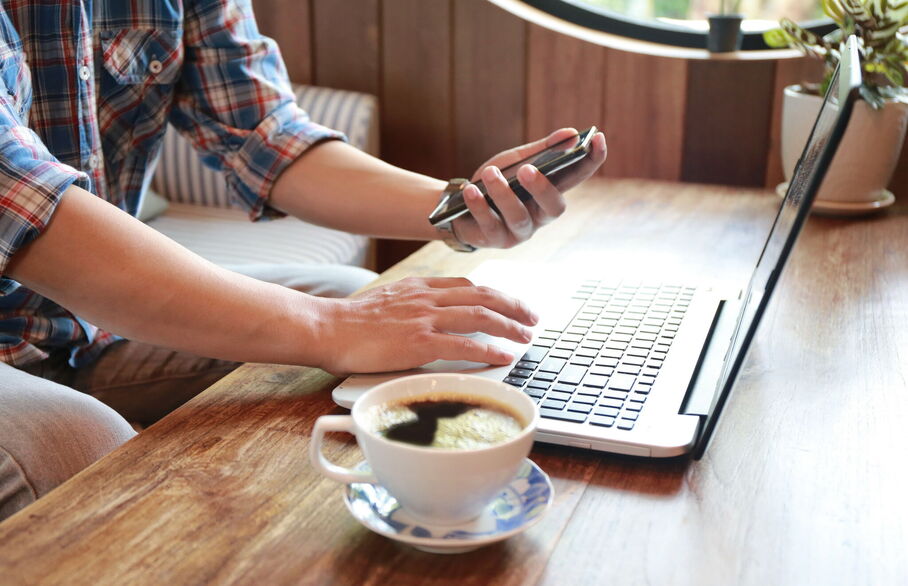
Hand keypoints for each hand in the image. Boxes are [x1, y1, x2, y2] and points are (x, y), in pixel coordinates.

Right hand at [312, 277, 538, 373]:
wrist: (327, 328)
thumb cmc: (351, 322)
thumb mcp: (388, 302)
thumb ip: (413, 306)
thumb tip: (432, 320)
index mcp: (419, 286)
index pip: (467, 285)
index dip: (494, 294)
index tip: (510, 303)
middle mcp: (426, 297)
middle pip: (482, 295)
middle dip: (512, 305)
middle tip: (531, 317)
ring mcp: (424, 318)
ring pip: (479, 316)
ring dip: (509, 326)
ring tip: (525, 336)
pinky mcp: (419, 342)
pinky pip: (464, 345)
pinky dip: (489, 350)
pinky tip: (503, 356)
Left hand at [451, 128, 606, 248]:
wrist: (458, 205)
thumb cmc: (494, 182)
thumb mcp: (516, 162)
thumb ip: (542, 151)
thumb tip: (570, 134)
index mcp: (549, 193)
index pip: (577, 177)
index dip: (591, 160)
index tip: (598, 138)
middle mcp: (539, 216)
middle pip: (553, 208)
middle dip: (542, 188)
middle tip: (527, 169)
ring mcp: (519, 231)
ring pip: (518, 217)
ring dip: (503, 194)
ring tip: (489, 173)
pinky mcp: (495, 240)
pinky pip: (490, 224)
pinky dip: (479, 205)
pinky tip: (471, 190)